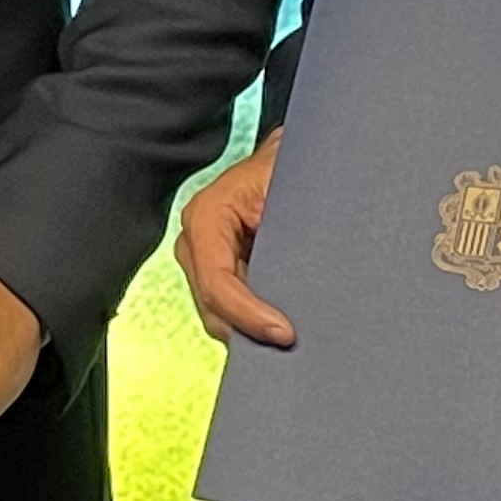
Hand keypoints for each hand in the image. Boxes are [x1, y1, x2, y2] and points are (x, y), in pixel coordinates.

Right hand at [174, 132, 288, 345]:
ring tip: (288, 338)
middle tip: (290, 343)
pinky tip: (277, 327)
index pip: (216, 282)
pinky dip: (252, 323)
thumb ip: (285, 231)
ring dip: (251, 330)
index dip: (248, 315)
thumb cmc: (289, 166)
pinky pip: (229, 311)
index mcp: (206, 216)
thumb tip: (304, 277)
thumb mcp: (287, 191)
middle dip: (249, 331)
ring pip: (219, 316)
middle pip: (213, 307)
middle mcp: (196, 240)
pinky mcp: (218, 272)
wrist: (288, 157)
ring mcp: (202, 259)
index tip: (284, 334)